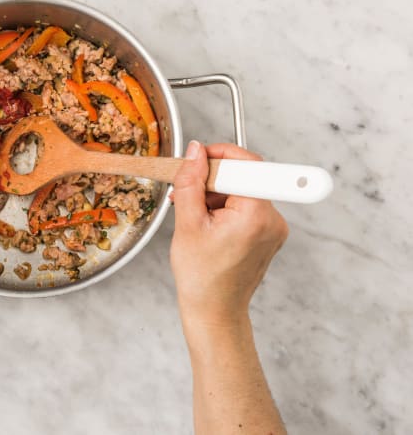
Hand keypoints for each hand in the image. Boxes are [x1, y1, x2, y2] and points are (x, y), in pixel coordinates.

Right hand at [170, 141, 288, 328]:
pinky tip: (208, 224)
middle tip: (189, 195)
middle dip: (214, 181)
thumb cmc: (201, 277)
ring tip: (196, 217)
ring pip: (244, 192)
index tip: (201, 159)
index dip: (222, 155)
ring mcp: (274, 228)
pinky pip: (248, 207)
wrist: (214, 311)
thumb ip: (191, 181)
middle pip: (245, 177)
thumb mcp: (187, 223)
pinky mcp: (269, 235)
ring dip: (218, 196)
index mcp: (256, 214)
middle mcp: (273, 219)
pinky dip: (227, 208)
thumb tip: (195, 151)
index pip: (248, 163)